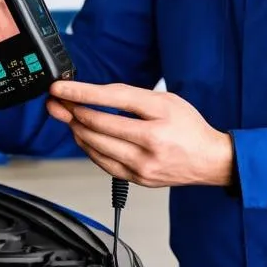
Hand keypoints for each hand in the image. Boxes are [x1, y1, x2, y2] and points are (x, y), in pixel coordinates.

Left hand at [47, 81, 233, 187]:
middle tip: (57, 102)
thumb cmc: (189, 128)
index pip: (113, 99)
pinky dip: (88, 147)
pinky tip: (83, 137)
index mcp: (161, 115)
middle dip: (72, 110)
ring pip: (96, 145)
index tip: (61, 88)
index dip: (81, 93)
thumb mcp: (166, 101)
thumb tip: (94, 96)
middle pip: (99, 124)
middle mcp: (152, 141)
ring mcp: (143, 164)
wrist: (209, 161)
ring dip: (76, 129)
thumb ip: (131, 97)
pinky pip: (102, 162)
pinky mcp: (137, 179)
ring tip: (67, 117)